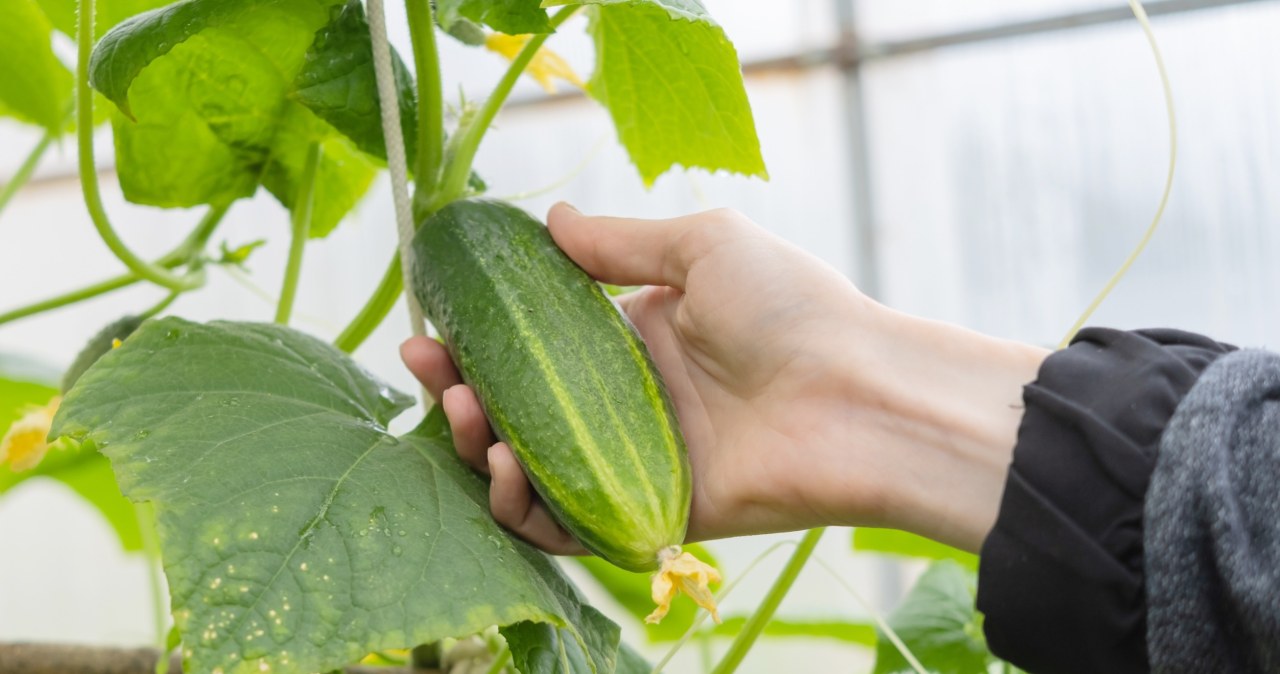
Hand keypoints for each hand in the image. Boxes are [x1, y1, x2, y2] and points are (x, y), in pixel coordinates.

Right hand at [402, 204, 1047, 553]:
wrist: (859, 393)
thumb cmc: (793, 307)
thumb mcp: (703, 247)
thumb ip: (620, 242)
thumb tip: (548, 219)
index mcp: (636, 340)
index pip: (533, 347)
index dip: (477, 340)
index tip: (433, 325)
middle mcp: (627, 404)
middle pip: (518, 410)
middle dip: (460, 392)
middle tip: (430, 369)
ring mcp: (636, 464)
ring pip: (531, 470)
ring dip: (480, 448)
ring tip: (467, 417)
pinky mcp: (650, 517)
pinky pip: (568, 527)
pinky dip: (524, 509)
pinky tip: (502, 471)